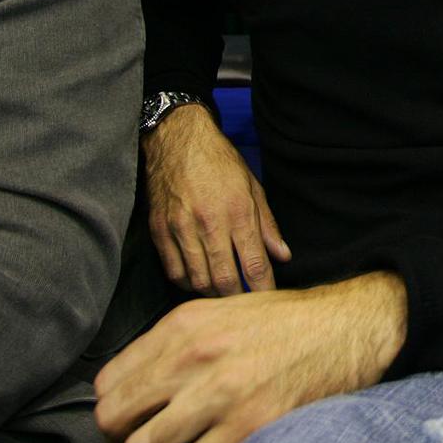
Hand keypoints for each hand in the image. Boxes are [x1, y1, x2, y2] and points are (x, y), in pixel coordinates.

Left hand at [94, 272, 406, 442]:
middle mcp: (195, 356)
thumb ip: (174, 343)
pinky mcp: (248, 426)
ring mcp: (221, 393)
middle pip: (115, 419)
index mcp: (183, 326)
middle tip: (153, 437)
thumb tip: (130, 386)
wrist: (347, 327)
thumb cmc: (284, 325)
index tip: (137, 415)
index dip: (118, 407)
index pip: (108, 383)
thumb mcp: (222, 313)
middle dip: (127, 436)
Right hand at [144, 103, 289, 294]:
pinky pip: (173, 271)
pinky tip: (197, 280)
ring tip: (222, 291)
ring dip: (212, 292)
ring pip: (197, 280)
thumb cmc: (220, 163)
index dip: (262, 288)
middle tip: (243, 300)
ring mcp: (180, 229)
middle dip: (237, 296)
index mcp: (238, 212)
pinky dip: (186, 283)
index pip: (254, 263)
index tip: (268, 299)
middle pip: (224, 279)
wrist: (178, 141)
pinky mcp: (159, 231)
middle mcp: (209, 223)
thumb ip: (267, 225)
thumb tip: (283, 256)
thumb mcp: (253, 187)